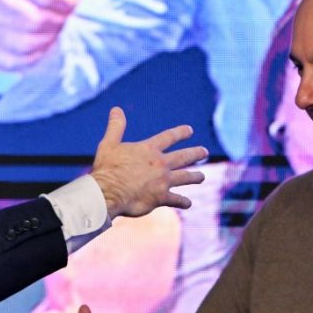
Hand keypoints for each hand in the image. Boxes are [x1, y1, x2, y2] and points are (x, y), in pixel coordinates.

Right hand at [0, 0, 88, 70]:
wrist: (23, 11)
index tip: (77, 4)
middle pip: (36, 21)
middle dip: (59, 24)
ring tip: (55, 34)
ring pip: (25, 43)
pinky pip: (15, 62)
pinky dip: (34, 58)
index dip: (70, 3)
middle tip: (67, 22)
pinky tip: (41, 48)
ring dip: (48, 43)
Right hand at [90, 107, 206, 218]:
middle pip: (183, 156)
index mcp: (149, 150)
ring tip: (202, 176)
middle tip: (204, 152)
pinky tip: (188, 203)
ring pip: (185, 177)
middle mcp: (160, 164)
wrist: (109, 192)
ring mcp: (163, 181)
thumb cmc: (107, 168)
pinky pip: (176, 200)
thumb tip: (116, 109)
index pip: (169, 137)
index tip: (189, 130)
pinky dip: (183, 202)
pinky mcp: (161, 198)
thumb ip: (116, 127)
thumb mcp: (109, 144)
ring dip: (195, 177)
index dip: (180, 133)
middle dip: (195, 153)